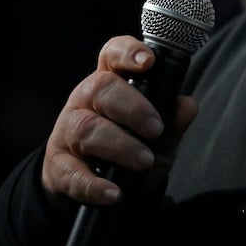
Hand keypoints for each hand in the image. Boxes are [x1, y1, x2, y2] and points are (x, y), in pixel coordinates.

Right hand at [41, 34, 198, 204]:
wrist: (97, 186)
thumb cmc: (130, 146)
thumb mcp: (159, 136)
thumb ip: (173, 122)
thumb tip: (187, 106)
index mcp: (109, 83)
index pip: (112, 55)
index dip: (128, 52)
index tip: (148, 62)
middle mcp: (84, 101)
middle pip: (100, 88)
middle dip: (132, 107)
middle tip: (155, 128)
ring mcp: (67, 132)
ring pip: (86, 129)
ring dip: (119, 145)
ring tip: (143, 161)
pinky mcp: (58, 166)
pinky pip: (72, 172)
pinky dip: (93, 184)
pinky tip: (113, 192)